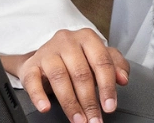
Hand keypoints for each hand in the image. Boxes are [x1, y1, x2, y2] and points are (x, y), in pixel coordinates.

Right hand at [1, 29, 129, 122]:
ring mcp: (47, 52)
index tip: (109, 106)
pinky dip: (39, 96)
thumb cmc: (77, 57)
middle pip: (81, 74)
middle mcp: (67, 41)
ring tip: (78, 120)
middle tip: (94, 119)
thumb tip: (123, 78)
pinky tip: (45, 107)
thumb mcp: (99, 57)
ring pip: (60, 78)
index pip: (102, 62)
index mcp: (87, 38)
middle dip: (89, 101)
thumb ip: (116, 65)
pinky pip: (33, 81)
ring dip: (70, 104)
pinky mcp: (31, 65)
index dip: (107, 87)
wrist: (44, 56)